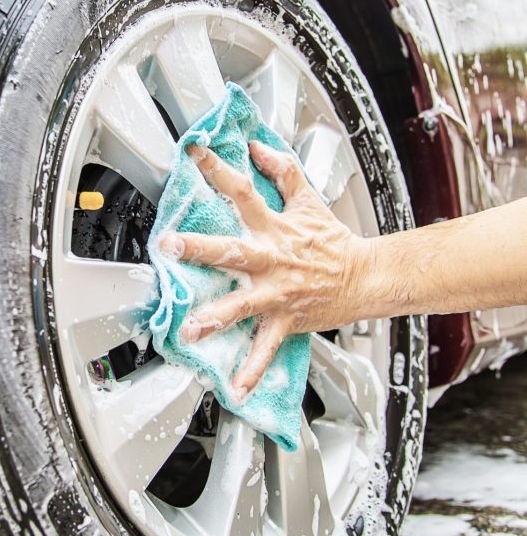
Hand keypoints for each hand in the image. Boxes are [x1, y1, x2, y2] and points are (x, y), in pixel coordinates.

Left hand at [159, 141, 371, 397]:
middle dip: (200, 248)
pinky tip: (234, 388)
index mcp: (275, 227)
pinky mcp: (285, 319)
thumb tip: (258, 147)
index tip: (193, 153)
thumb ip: (282, 171)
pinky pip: (266, 347)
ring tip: (190, 330)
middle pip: (232, 249)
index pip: (243, 192)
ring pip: (243, 304)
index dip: (219, 169)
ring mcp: (277, 292)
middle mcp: (272, 258)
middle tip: (170, 245)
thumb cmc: (332, 240)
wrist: (366, 277)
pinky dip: (252, 369)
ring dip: (216, 316)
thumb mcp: (308, 199)